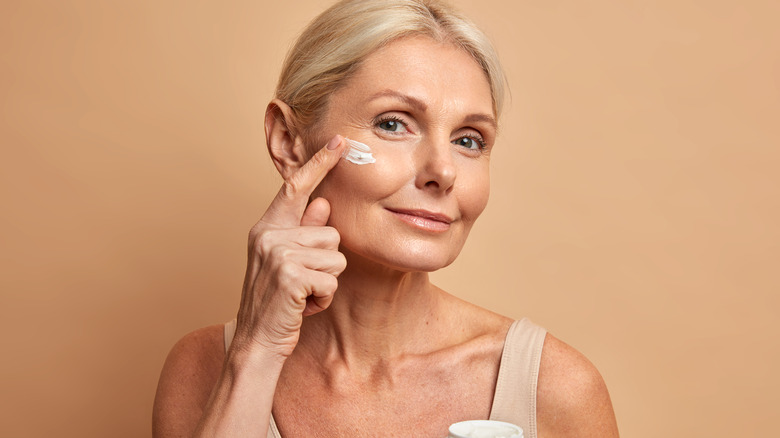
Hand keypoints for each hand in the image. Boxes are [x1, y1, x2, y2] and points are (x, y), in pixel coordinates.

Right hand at [232, 135, 347, 358]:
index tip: (340, 142)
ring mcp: (277, 254)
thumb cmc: (275, 302)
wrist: (257, 341)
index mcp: (267, 227)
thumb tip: (323, 202)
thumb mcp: (287, 262)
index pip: (296, 188)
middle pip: (331, 234)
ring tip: (302, 294)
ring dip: (326, 283)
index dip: (319, 164)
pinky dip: (323, 300)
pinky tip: (302, 306)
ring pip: (336, 258)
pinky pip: (331, 282)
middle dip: (326, 264)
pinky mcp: (290, 276)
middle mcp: (268, 235)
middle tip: (302, 283)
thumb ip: (302, 231)